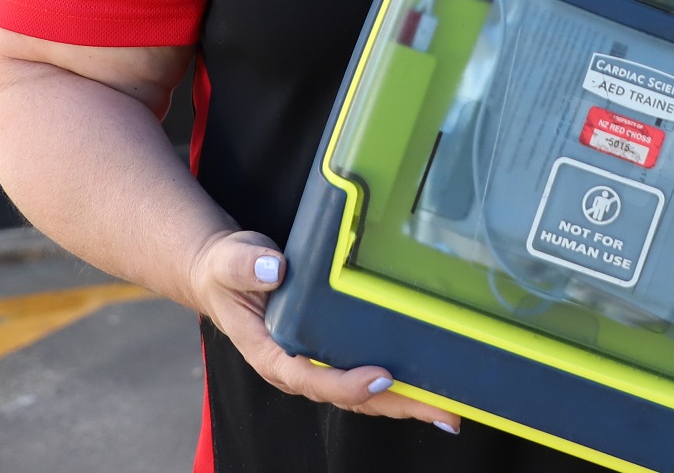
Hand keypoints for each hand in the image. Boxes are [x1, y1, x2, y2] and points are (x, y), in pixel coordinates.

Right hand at [185, 230, 461, 431]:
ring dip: (406, 401)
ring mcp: (317, 364)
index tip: (380, 378)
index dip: (345, 384)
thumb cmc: (229, 272)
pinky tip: (431, 385)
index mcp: (272, 355)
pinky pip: (366, 375)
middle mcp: (298, 368)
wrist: (226, 276)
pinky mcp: (332, 353)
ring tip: (448, 408)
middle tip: (441, 410)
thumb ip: (246, 266)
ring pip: (364, 395)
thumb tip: (273, 268)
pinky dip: (399, 384)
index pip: (310, 378)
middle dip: (395, 404)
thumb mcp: (230, 263)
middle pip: (349, 397)